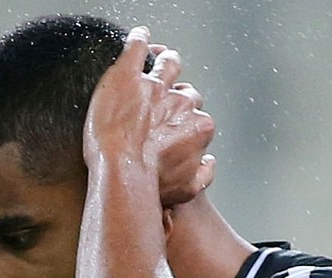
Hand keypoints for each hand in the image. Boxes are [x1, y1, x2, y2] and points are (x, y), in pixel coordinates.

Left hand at [84, 26, 215, 206]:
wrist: (123, 171)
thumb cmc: (152, 184)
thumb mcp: (185, 188)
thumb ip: (203, 175)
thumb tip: (209, 161)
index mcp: (198, 125)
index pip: (198, 116)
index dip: (186, 119)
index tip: (175, 124)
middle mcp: (181, 102)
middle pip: (185, 89)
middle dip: (177, 91)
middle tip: (165, 94)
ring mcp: (155, 85)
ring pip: (168, 63)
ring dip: (165, 59)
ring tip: (159, 56)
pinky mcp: (128, 73)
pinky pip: (137, 47)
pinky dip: (139, 39)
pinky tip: (139, 36)